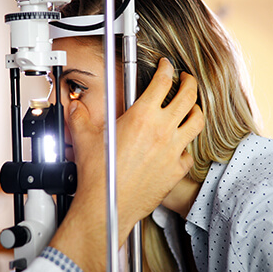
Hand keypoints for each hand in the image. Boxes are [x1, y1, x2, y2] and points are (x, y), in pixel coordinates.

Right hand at [50, 58, 203, 271]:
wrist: (108, 205)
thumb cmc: (98, 175)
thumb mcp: (84, 139)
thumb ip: (79, 117)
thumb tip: (75, 108)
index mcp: (142, 117)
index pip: (163, 82)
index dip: (167, 68)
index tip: (167, 66)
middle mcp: (162, 130)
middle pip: (188, 96)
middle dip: (189, 82)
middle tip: (185, 79)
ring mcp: (173, 150)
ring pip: (197, 122)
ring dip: (196, 110)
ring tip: (191, 107)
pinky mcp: (176, 170)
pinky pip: (189, 153)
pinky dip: (186, 146)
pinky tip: (179, 145)